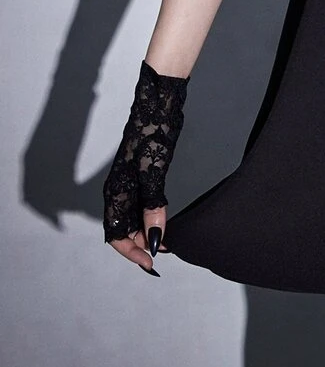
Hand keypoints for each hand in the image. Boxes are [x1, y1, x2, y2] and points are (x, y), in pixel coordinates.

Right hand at [102, 61, 188, 274]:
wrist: (159, 103)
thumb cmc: (154, 134)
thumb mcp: (154, 174)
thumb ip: (153, 208)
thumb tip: (153, 239)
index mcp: (115, 191)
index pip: (115, 234)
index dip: (131, 251)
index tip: (151, 263)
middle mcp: (118, 189)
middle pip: (123, 229)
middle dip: (140, 244)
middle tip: (164, 252)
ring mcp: (128, 181)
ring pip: (131, 218)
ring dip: (145, 232)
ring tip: (166, 241)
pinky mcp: (139, 173)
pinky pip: (139, 205)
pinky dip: (150, 217)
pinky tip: (163, 220)